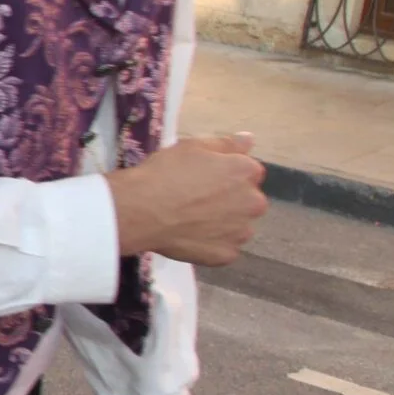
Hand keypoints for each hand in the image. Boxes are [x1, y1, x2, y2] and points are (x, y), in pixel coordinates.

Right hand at [107, 134, 266, 265]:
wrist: (140, 211)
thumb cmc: (165, 173)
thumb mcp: (192, 147)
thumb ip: (226, 144)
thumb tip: (248, 139)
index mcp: (247, 172)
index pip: (248, 171)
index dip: (225, 173)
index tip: (204, 177)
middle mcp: (253, 202)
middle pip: (247, 199)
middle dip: (230, 199)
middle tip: (196, 199)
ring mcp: (241, 232)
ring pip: (237, 225)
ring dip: (223, 222)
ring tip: (191, 220)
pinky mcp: (226, 255)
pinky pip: (223, 247)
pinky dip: (211, 243)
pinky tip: (189, 236)